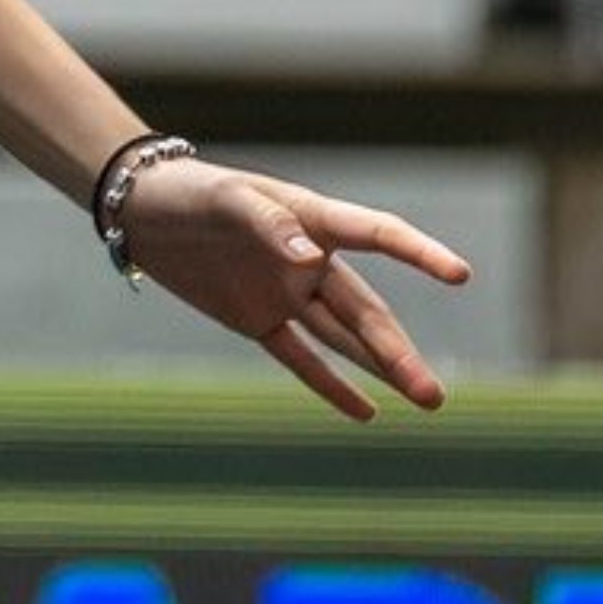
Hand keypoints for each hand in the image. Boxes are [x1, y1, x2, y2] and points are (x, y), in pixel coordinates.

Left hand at [111, 156, 473, 420]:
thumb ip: (269, 224)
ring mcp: (286, 292)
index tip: (459, 275)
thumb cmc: (190, 191)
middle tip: (432, 395)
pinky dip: (331, 384)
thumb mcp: (225, 200)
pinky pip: (302, 356)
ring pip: (344, 337)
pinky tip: (367, 412)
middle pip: (365, 311)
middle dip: (398, 353)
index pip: (376, 234)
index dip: (418, 253)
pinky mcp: (258, 318)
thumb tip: (309, 259)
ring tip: (427, 399)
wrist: (143, 209)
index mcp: (311, 218)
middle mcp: (309, 259)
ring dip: (382, 368)